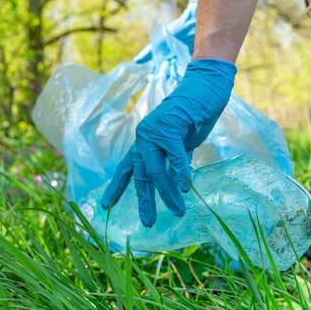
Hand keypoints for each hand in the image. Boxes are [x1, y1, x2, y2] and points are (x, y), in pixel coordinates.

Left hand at [101, 58, 236, 225]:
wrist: (204, 87)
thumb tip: (176, 184)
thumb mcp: (181, 143)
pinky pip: (174, 156)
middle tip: (148, 222)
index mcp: (143, 142)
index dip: (116, 188)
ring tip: (177, 210)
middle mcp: (144, 138)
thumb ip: (174, 161)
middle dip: (145, 201)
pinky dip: (180, 172)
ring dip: (167, 192)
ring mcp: (154, 132)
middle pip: (141, 176)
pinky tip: (186, 187)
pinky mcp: (170, 128)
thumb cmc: (194, 115)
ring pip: (156, 170)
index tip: (106, 205)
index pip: (126, 170)